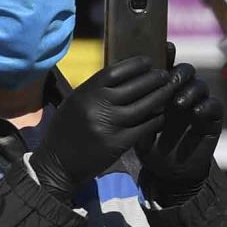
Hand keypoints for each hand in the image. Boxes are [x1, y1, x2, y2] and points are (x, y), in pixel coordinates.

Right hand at [30, 56, 181, 202]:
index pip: (114, 72)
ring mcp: (108, 125)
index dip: (134, 65)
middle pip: (134, 87)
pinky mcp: (118, 144)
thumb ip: (95, 90)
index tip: (148, 61)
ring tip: (169, 90)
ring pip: (143, 106)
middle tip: (165, 74)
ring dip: (160, 96)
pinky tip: (162, 114)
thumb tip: (124, 74)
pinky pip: (144, 127)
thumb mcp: (75, 103)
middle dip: (153, 79)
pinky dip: (155, 119)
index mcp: (84, 93)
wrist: (57, 165)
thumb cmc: (67, 130)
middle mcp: (96, 106)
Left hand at [136, 64, 224, 206]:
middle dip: (179, 72)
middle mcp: (183, 93)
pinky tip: (196, 113)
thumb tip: (122, 90)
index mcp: (164, 91)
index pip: (167, 66)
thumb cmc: (150, 147)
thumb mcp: (138, 127)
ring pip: (201, 86)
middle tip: (170, 80)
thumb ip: (135, 109)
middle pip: (187, 71)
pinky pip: (215, 106)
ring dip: (190, 91)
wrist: (168, 173)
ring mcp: (199, 105)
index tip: (165, 48)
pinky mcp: (212, 120)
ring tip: (178, 103)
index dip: (167, 55)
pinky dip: (206, 106)